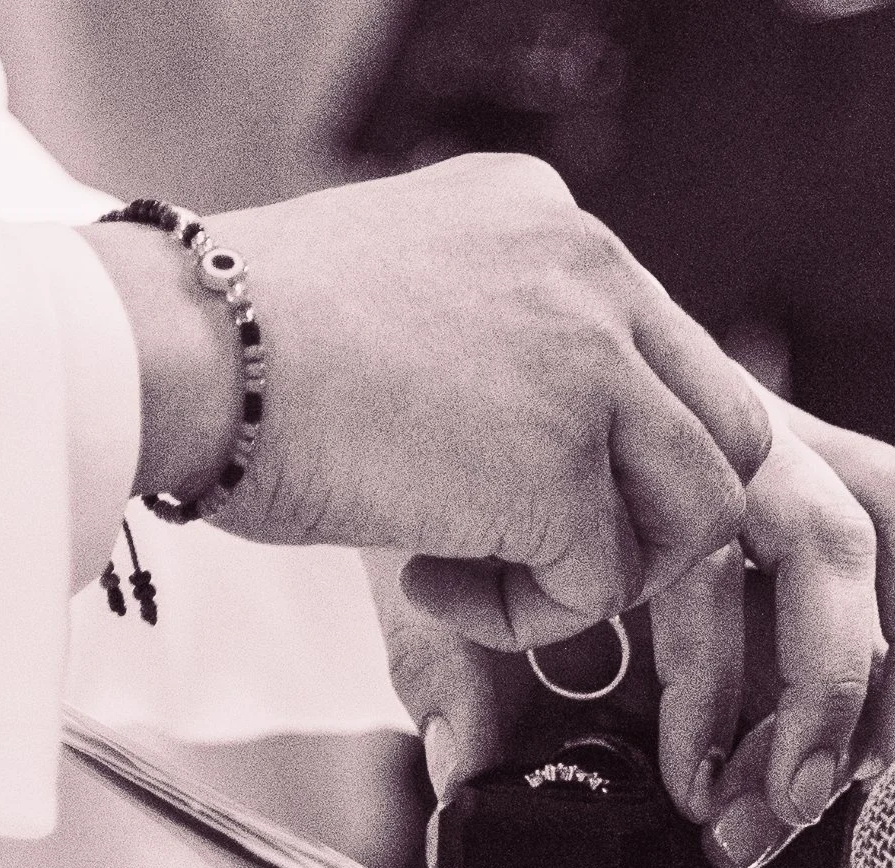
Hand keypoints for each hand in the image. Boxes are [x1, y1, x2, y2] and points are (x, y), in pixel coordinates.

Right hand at [87, 152, 767, 650]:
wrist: (168, 350)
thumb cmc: (232, 343)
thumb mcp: (399, 302)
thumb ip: (493, 351)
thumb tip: (537, 450)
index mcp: (551, 225)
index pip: (667, 353)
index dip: (625, 452)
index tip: (537, 494)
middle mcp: (594, 273)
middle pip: (726, 429)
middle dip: (655, 519)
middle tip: (551, 552)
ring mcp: (590, 363)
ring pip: (698, 512)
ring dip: (600, 572)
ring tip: (477, 571)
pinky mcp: (561, 462)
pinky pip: (605, 582)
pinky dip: (525, 615)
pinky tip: (426, 581)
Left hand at [369, 396, 894, 867]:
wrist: (474, 417)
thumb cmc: (481, 534)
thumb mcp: (452, 610)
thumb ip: (462, 675)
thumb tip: (469, 765)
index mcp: (622, 454)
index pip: (694, 560)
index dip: (709, 689)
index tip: (696, 792)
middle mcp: (725, 430)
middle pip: (823, 535)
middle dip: (828, 687)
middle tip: (806, 799)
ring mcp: (806, 435)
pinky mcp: (864, 458)